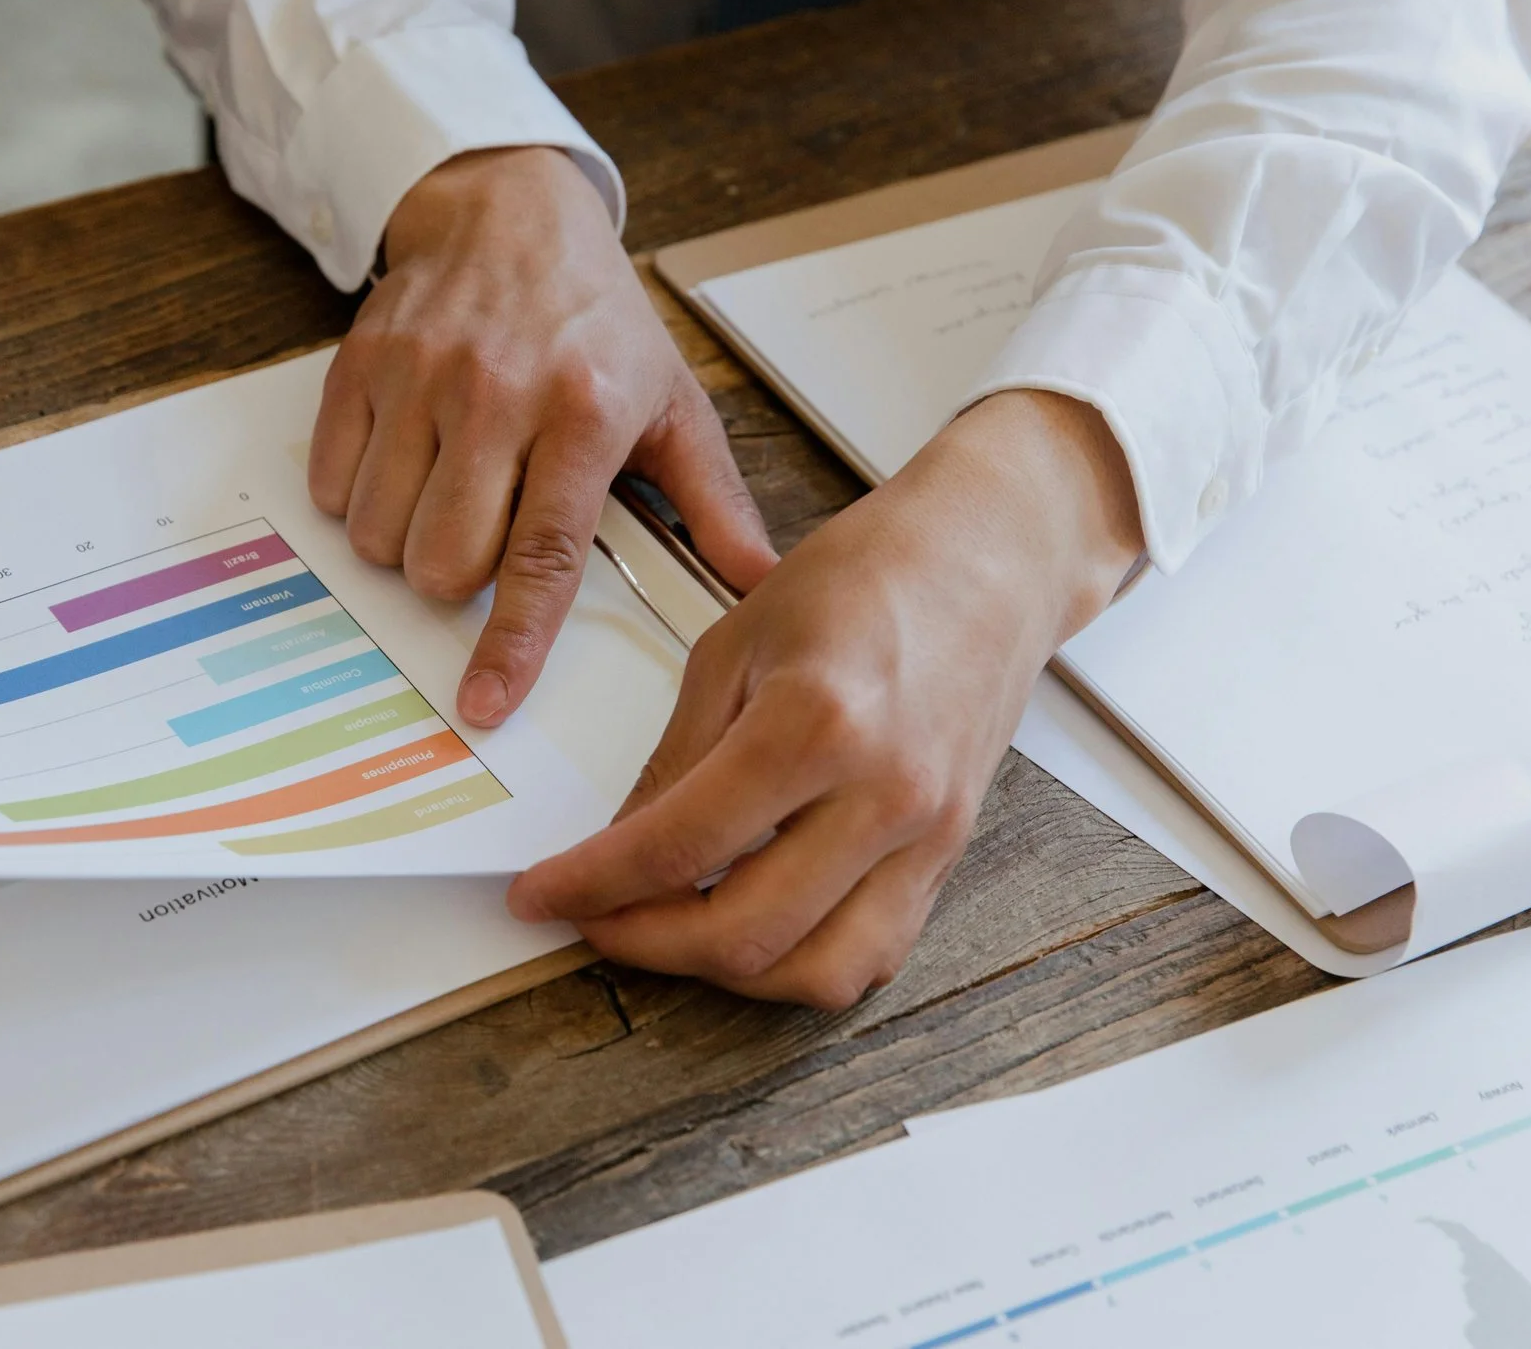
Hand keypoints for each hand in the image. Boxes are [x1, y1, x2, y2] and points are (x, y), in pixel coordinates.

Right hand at [312, 145, 776, 722]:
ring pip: (380, 534)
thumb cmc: (596, 318)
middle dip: (458, 580)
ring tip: (446, 490)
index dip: (512, 642)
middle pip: (446, 561)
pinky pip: (332, 486)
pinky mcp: (361, 365)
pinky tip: (403, 460)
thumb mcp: (672, 400)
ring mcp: (420, 377)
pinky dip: (360, 498)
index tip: (486, 702)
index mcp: (583, 413)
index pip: (542, 555)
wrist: (509, 209)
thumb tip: (757, 582)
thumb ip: (711, 501)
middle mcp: (496, 394)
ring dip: (406, 542)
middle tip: (485, 533)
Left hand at [507, 389, 1144, 1009]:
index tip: (541, 894)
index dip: (592, 885)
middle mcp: (882, 797)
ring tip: (669, 929)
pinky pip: (872, 955)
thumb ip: (676, 759)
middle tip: (594, 918)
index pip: (679, 846)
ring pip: (816, 974)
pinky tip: (752, 925)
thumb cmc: (868, 576)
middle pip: (744, 933)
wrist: (989, 558)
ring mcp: (927, 838)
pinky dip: (801, 964)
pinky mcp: (949, 857)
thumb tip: (616, 844)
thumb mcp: (734, 645)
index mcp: (816, 725)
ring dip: (726, 973)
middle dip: (645, 944)